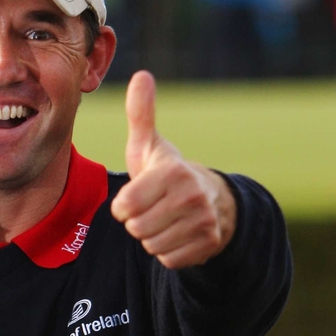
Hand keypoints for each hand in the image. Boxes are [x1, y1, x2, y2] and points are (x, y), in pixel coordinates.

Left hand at [111, 71, 236, 268]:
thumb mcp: (150, 144)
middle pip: (136, 228)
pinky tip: (177, 233)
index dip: (124, 205)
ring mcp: (205, 222)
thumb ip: (140, 114)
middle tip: (152, 208)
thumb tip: (141, 75)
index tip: (136, 196)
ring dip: (151, 236)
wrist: (212, 200)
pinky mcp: (210, 244)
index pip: (125, 206)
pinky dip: (167, 251)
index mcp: (173, 172)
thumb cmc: (167, 172)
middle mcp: (192, 197)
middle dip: (137, 221)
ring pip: (151, 245)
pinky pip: (168, 260)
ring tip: (164, 219)